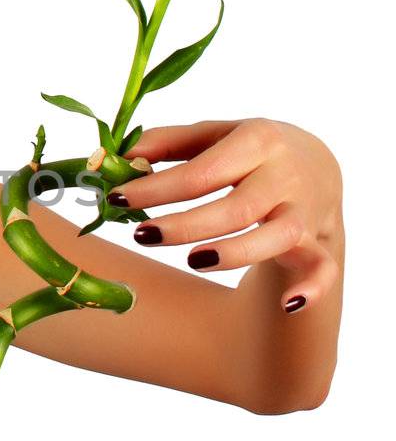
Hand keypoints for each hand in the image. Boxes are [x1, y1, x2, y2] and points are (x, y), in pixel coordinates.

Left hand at [107, 117, 342, 312]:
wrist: (320, 166)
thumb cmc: (251, 153)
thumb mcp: (216, 135)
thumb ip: (169, 142)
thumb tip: (121, 154)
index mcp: (258, 141)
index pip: (202, 171)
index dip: (157, 188)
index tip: (117, 198)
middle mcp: (286, 176)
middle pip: (236, 208)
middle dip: (185, 225)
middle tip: (141, 234)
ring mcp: (306, 212)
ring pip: (275, 238)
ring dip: (234, 254)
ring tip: (193, 261)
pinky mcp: (319, 244)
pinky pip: (323, 270)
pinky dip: (311, 288)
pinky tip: (288, 304)